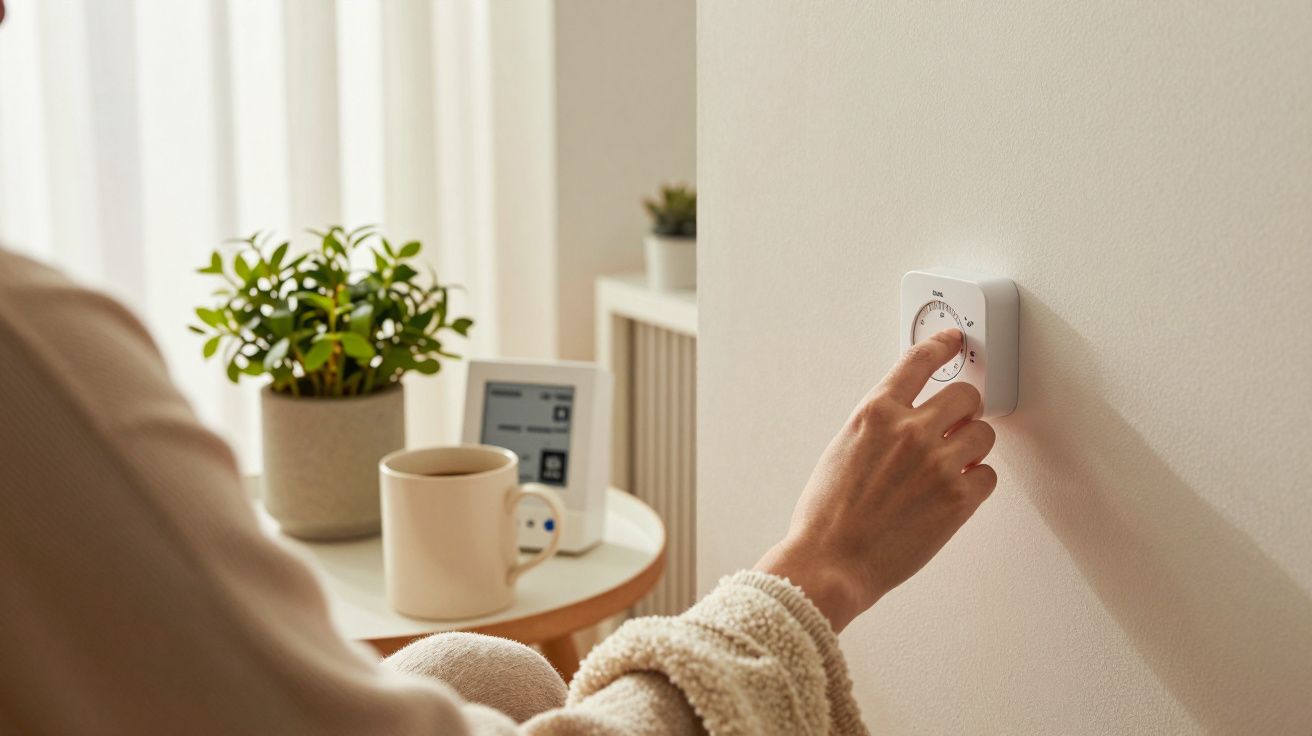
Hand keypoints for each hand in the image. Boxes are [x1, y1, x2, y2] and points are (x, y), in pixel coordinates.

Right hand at [754, 328, 997, 631]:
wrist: (831, 562)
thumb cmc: (827, 514)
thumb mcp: (842, 449)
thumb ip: (879, 425)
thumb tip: (910, 416)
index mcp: (875, 412)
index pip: (919, 361)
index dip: (942, 345)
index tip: (954, 340)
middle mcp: (909, 431)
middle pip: (965, 395)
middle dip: (962, 410)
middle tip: (954, 426)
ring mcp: (937, 464)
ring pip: (984, 434)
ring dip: (972, 446)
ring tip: (951, 464)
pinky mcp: (958, 499)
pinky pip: (988, 475)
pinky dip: (975, 482)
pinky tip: (953, 492)